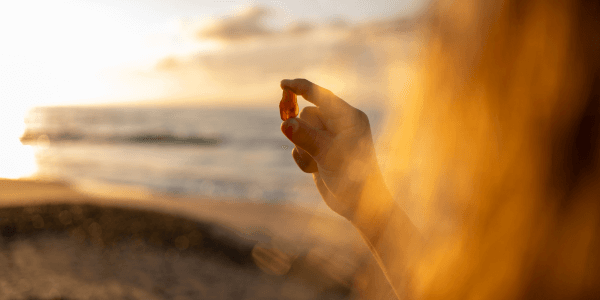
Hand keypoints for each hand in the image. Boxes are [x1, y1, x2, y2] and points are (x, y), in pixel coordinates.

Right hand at [280, 79, 385, 220]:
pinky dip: (301, 157)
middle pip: (307, 114)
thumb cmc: (352, 178)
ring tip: (315, 164)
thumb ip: (306, 137)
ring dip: (302, 148)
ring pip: (300, 131)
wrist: (359, 205)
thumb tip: (285, 123)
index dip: (301, 88)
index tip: (282, 84)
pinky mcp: (321, 151)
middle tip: (309, 147)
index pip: (322, 96)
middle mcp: (340, 124)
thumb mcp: (328, 155)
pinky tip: (313, 170)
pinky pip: (300, 145)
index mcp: (349, 117)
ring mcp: (330, 138)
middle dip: (302, 131)